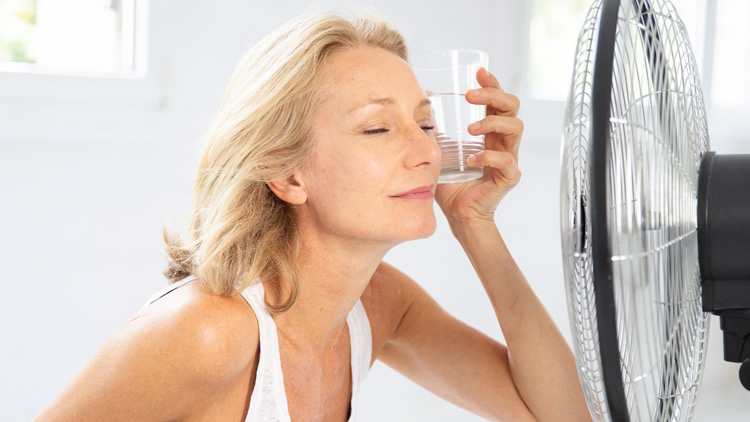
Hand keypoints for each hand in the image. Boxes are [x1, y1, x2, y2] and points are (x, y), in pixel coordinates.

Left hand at [435, 68, 523, 223]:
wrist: (458, 214)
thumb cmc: (451, 182)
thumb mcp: (440, 148)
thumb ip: (436, 127)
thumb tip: (422, 100)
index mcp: (490, 133)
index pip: (499, 101)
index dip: (492, 84)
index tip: (479, 72)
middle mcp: (503, 142)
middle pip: (513, 107)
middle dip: (494, 95)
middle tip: (471, 95)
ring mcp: (509, 159)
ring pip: (516, 128)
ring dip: (492, 122)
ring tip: (471, 128)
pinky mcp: (508, 178)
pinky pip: (506, 161)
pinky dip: (488, 157)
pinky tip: (471, 160)